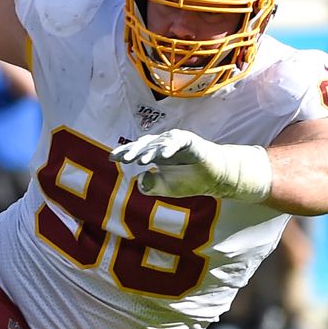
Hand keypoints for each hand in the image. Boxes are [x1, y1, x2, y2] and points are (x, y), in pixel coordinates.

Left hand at [110, 130, 272, 202]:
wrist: (215, 178)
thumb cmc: (188, 181)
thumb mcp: (165, 188)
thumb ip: (149, 186)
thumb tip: (139, 178)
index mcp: (154, 154)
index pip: (136, 151)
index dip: (124, 153)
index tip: (112, 158)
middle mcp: (162, 145)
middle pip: (144, 145)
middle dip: (132, 151)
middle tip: (122, 158)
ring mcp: (175, 141)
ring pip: (159, 144)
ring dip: (149, 151)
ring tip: (140, 160)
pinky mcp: (190, 141)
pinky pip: (178, 142)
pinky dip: (170, 147)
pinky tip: (163, 155)